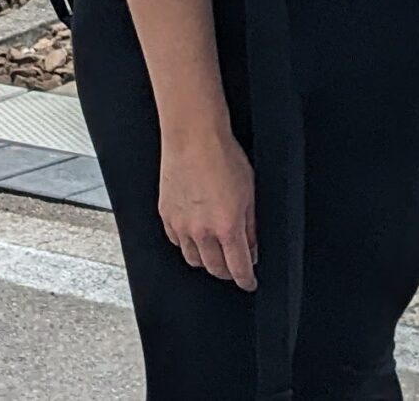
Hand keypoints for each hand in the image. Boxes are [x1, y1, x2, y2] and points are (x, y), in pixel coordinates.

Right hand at [159, 126, 256, 288]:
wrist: (193, 137)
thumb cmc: (223, 156)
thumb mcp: (250, 192)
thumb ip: (251, 225)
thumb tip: (253, 247)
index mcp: (227, 227)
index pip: (238, 268)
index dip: (247, 280)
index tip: (250, 282)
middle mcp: (202, 231)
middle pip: (215, 269)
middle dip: (228, 271)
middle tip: (235, 267)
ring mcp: (181, 225)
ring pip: (194, 260)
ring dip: (207, 260)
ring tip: (215, 252)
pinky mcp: (166, 216)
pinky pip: (177, 242)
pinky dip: (188, 245)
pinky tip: (196, 236)